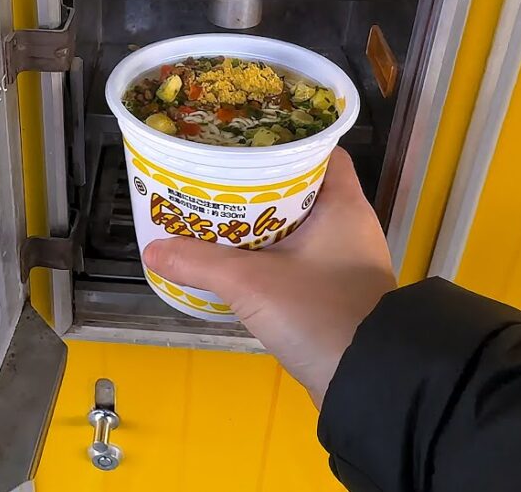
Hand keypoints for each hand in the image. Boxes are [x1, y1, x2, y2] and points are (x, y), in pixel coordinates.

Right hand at [144, 148, 395, 407]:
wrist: (367, 382)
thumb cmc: (322, 315)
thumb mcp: (252, 284)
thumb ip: (201, 263)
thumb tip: (154, 250)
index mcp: (342, 205)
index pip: (320, 150)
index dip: (284, 140)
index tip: (244, 139)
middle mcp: (347, 226)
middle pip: (298, 187)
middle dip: (257, 183)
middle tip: (215, 175)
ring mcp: (341, 261)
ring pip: (293, 226)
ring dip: (257, 223)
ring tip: (214, 213)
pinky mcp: (332, 292)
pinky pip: (294, 259)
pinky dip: (266, 254)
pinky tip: (233, 260)